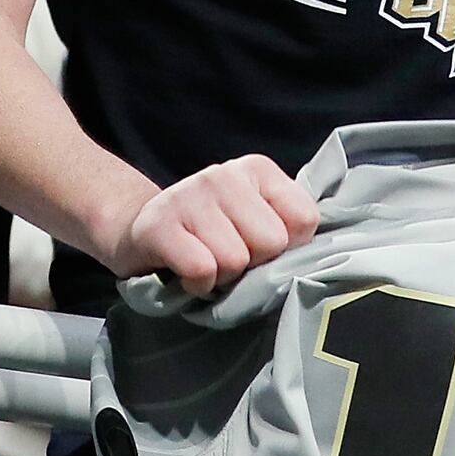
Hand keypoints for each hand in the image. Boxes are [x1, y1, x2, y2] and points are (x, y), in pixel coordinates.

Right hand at [110, 156, 316, 296]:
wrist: (138, 231)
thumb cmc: (209, 233)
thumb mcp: (253, 218)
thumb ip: (287, 227)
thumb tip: (317, 262)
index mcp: (257, 170)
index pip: (304, 219)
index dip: (287, 248)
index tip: (260, 248)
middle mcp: (224, 175)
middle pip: (272, 243)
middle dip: (253, 264)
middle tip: (229, 259)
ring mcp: (189, 196)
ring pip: (236, 260)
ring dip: (222, 278)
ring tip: (205, 264)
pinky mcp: (159, 226)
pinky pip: (202, 269)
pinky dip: (198, 285)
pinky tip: (187, 276)